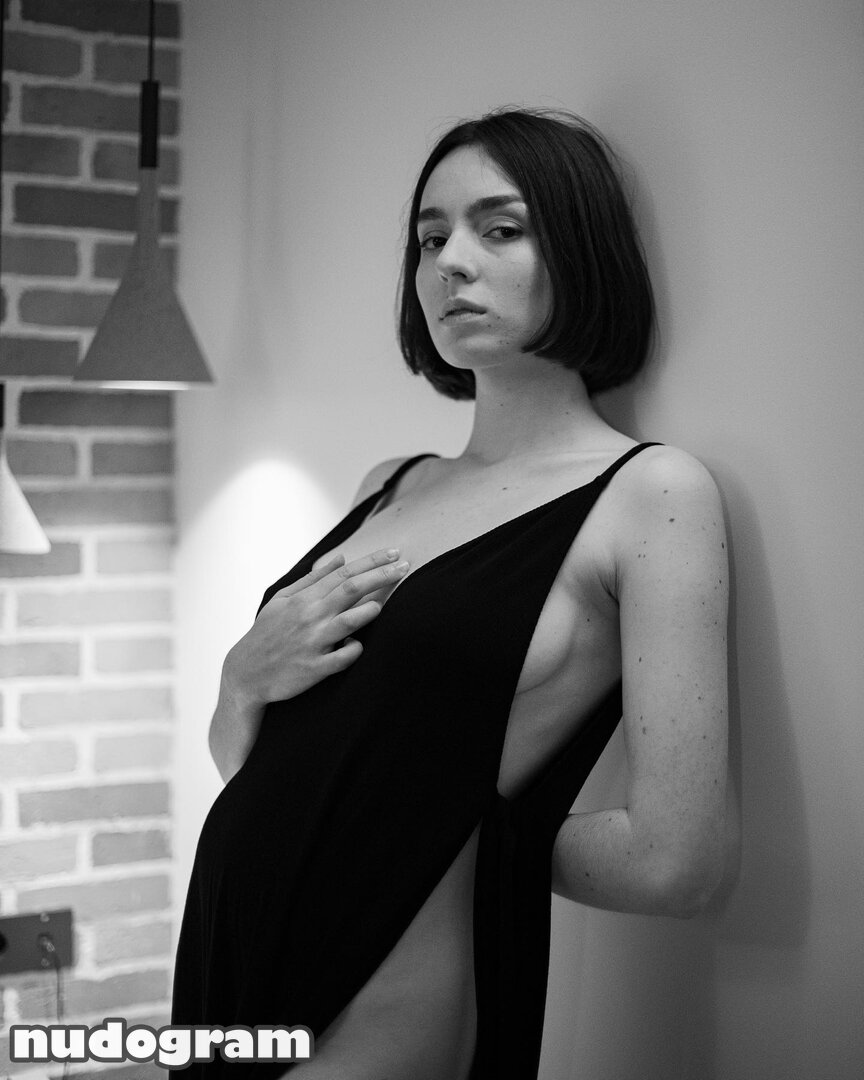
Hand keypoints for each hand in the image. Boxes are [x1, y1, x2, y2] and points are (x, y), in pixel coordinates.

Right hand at [221, 549, 408, 708]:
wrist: (245, 673)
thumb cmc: (266, 634)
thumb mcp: (282, 600)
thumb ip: (313, 579)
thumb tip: (340, 558)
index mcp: (304, 598)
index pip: (344, 573)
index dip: (373, 562)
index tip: (396, 554)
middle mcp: (310, 617)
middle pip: (352, 589)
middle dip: (382, 575)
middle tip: (406, 567)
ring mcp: (313, 642)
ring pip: (351, 620)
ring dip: (371, 610)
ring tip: (380, 606)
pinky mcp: (315, 668)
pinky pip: (345, 657)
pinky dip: (355, 648)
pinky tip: (356, 644)